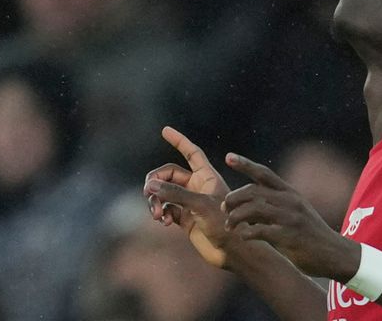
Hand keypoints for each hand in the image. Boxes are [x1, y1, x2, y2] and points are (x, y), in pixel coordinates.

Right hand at [143, 127, 231, 267]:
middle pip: (168, 173)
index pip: (191, 152)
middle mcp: (198, 186)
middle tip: (148, 192)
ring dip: (155, 200)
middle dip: (155, 181)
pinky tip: (163, 222)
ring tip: (156, 214)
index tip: (165, 130)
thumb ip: (174, 193)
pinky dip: (160, 213)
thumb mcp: (200, 205)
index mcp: (207, 176)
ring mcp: (190, 203)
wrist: (233, 251)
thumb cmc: (225, 224)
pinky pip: (165, 209)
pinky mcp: (185, 219)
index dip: (179, 140)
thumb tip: (149, 185)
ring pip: (163, 192)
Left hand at [223, 153, 355, 277]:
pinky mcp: (289, 236)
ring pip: (253, 209)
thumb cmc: (310, 234)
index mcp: (291, 193)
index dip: (245, 164)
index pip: (264, 173)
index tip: (228, 156)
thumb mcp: (297, 211)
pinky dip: (247, 233)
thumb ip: (276, 205)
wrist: (334, 253)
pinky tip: (243, 237)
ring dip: (236, 217)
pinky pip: (260, 230)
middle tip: (224, 208)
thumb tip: (247, 205)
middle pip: (253, 191)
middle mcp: (290, 201)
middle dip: (234, 198)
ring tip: (229, 226)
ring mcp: (290, 218)